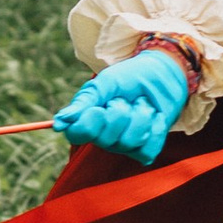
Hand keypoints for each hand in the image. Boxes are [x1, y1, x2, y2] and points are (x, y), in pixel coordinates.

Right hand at [52, 49, 192, 164]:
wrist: (162, 73)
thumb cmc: (130, 77)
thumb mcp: (106, 83)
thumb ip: (85, 102)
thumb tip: (60, 122)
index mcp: (89, 120)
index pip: (76, 135)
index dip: (88, 125)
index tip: (98, 109)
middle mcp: (104, 136)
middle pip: (105, 140)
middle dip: (119, 113)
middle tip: (125, 99)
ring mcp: (125, 145)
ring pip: (128, 143)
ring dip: (140, 117)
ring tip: (142, 104)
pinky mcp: (146, 149)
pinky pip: (148, 150)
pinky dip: (155, 129)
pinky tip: (155, 116)